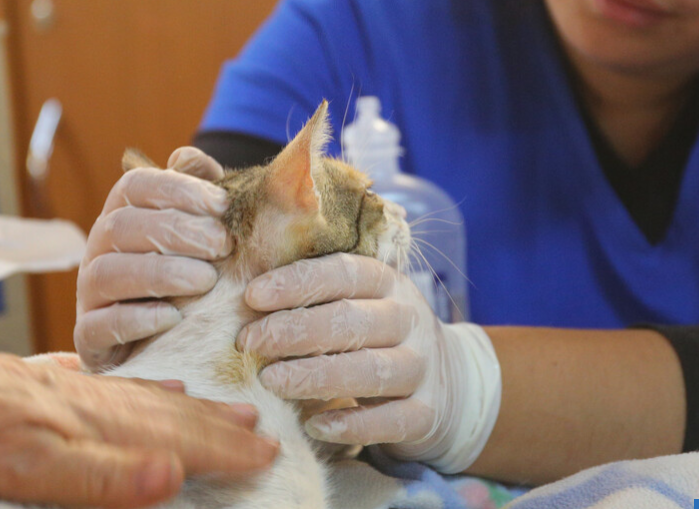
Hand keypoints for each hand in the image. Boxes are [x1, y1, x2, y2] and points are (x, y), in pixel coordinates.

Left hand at [0, 349, 277, 508]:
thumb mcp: (33, 472)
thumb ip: (107, 476)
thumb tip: (175, 475)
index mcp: (97, 427)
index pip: (177, 441)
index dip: (224, 450)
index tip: (267, 452)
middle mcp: (90, 402)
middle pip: (167, 413)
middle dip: (216, 425)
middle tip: (259, 426)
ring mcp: (61, 388)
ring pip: (137, 394)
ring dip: (180, 401)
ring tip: (211, 399)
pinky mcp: (31, 383)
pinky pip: (94, 382)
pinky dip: (123, 383)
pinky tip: (124, 380)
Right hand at [76, 147, 231, 369]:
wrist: (160, 343)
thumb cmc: (184, 276)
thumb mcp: (198, 233)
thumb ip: (197, 194)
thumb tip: (189, 158)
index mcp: (121, 215)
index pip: (136, 186)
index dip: (178, 189)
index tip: (222, 206)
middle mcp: (98, 249)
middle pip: (123, 226)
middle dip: (176, 232)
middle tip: (222, 246)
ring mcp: (89, 294)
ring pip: (107, 273)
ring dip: (159, 274)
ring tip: (206, 281)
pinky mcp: (89, 337)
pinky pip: (100, 325)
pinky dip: (136, 319)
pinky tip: (173, 317)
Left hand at [238, 253, 500, 473]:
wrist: (450, 384)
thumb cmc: (379, 338)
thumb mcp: (360, 305)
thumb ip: (317, 298)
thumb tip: (247, 297)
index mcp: (389, 284)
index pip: (344, 273)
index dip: (297, 282)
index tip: (252, 296)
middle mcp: (411, 320)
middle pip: (352, 321)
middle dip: (294, 330)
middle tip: (248, 342)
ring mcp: (423, 368)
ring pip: (371, 370)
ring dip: (316, 375)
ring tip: (270, 381)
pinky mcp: (427, 413)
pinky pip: (390, 420)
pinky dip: (351, 424)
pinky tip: (314, 426)